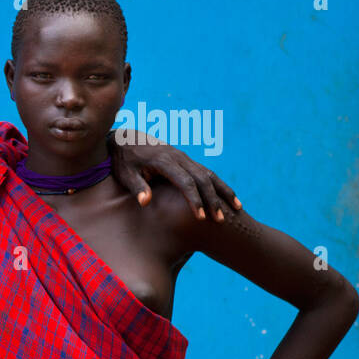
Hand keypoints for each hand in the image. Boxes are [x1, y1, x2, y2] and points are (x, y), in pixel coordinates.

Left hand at [111, 130, 241, 220]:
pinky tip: (229, 198)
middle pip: (202, 179)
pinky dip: (219, 185)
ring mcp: (184, 158)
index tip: (200, 217)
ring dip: (222, 192)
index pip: (185, 182)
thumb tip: (146, 201)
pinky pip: (207, 173)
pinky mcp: (186, 161)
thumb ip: (136, 187)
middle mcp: (179, 157)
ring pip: (209, 174)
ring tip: (236, 210)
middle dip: (212, 200)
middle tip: (219, 220)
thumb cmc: (122, 160)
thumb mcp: (125, 174)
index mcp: (164, 161)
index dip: (194, 199)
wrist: (125, 138)